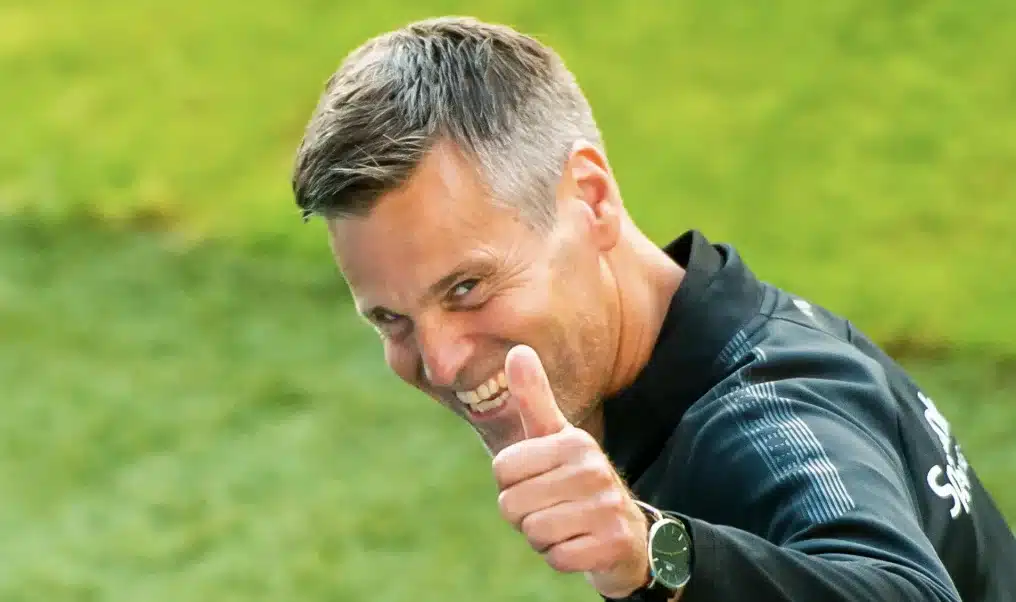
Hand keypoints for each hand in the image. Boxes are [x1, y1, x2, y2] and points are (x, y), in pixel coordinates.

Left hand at [491, 345, 650, 598]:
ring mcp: (607, 508)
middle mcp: (594, 469)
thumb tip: (518, 349)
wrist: (627, 534)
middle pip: (511, 504)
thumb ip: (534, 396)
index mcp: (574, 441)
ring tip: (567, 525)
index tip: (538, 481)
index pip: (502, 469)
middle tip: (553, 508)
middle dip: (524, 514)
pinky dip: (560, 557)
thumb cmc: (576, 480)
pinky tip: (580, 544)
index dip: (511, 483)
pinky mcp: (612, 544)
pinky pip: (557, 557)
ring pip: (533, 531)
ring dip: (542, 537)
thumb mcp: (556, 437)